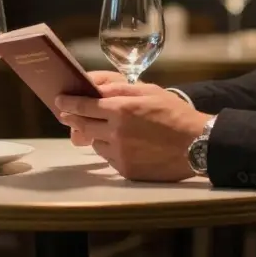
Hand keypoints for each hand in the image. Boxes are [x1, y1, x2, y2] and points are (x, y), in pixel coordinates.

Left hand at [56, 81, 211, 181]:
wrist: (197, 144)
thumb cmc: (174, 114)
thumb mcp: (148, 90)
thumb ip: (118, 88)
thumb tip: (92, 87)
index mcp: (121, 109)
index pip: (83, 105)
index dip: (68, 103)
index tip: (59, 101)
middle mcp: (116, 133)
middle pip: (83, 125)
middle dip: (73, 118)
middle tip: (66, 114)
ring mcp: (120, 153)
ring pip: (94, 142)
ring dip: (95, 134)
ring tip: (107, 127)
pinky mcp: (126, 169)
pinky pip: (108, 156)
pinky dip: (110, 148)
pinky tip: (124, 142)